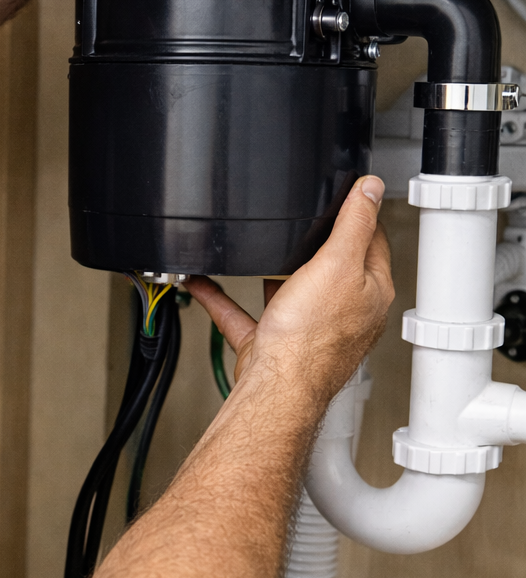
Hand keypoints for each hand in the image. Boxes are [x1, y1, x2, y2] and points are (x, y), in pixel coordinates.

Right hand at [186, 177, 392, 399]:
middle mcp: (343, 313)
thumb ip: (354, 222)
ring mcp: (307, 330)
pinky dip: (223, 297)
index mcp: (369, 291)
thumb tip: (372, 188)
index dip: (361, 213)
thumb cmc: (311, 339)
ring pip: (289, 290)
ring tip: (257, 248)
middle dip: (315, 243)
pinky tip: (204, 283)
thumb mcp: (338, 263)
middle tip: (302, 218)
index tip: (348, 193)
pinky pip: (244, 313)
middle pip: (332, 266)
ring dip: (271, 271)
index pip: (373, 240)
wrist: (276, 390)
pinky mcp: (272, 344)